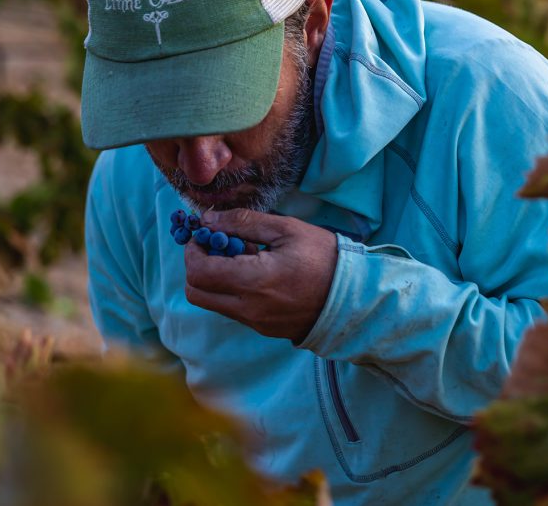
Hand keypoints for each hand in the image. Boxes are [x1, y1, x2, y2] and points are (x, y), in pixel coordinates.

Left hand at [182, 208, 338, 343]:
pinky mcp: (262, 328)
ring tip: (243, 258)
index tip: (205, 234)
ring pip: (212, 302)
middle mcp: (248, 307)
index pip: (198, 271)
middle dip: (197, 265)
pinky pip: (232, 309)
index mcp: (253, 280)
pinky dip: (232, 290)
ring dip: (215, 278)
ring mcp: (254, 321)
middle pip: (196, 292)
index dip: (193, 250)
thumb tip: (208, 220)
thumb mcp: (286, 229)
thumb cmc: (324, 257)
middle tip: (218, 246)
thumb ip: (243, 223)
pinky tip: (256, 274)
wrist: (354, 297)